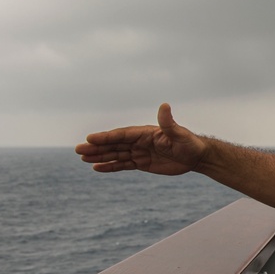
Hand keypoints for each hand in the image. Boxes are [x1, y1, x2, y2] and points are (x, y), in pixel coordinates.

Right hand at [76, 103, 205, 175]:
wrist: (196, 156)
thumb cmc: (189, 143)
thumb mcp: (179, 133)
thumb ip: (168, 122)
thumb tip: (164, 105)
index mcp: (145, 132)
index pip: (122, 135)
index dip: (106, 137)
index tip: (90, 139)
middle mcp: (139, 141)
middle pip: (114, 144)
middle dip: (97, 147)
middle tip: (78, 150)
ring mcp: (139, 152)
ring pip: (116, 154)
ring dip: (100, 156)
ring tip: (83, 159)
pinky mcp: (142, 163)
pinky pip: (123, 164)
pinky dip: (110, 166)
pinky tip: (97, 168)